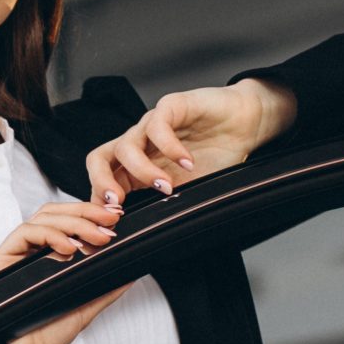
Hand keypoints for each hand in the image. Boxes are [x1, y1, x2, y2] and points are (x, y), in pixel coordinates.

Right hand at [0, 199, 129, 343]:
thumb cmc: (50, 333)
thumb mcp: (88, 302)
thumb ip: (107, 282)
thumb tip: (131, 265)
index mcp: (47, 257)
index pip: (66, 221)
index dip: (89, 213)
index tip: (115, 217)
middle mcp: (29, 251)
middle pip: (54, 213)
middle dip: (86, 212)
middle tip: (110, 221)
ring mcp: (14, 253)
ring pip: (42, 218)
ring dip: (74, 223)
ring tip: (96, 238)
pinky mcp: (0, 258)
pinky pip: (25, 232)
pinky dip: (50, 234)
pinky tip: (69, 248)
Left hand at [85, 77, 297, 206]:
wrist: (245, 124)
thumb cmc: (216, 156)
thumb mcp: (188, 189)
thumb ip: (166, 205)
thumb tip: (151, 237)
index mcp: (134, 167)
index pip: (103, 181)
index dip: (101, 202)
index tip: (112, 223)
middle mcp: (137, 145)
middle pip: (98, 159)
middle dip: (101, 183)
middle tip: (118, 203)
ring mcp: (150, 125)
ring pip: (126, 145)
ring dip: (142, 170)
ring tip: (167, 186)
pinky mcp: (170, 107)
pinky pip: (157, 125)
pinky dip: (170, 147)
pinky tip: (187, 162)